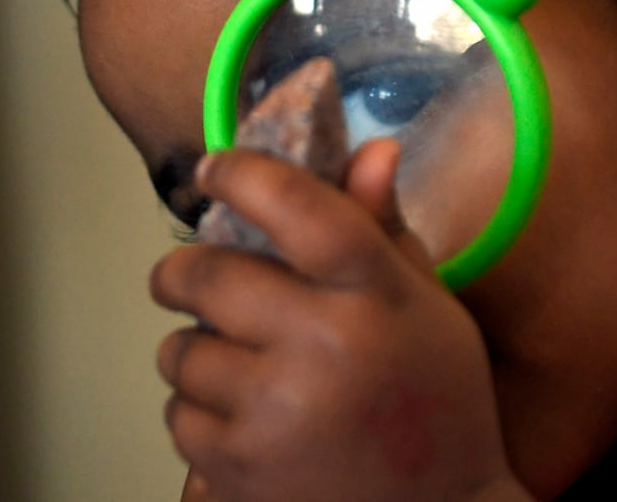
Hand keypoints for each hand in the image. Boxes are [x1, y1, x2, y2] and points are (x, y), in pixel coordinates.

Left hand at [151, 140, 530, 501]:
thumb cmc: (437, 403)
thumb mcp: (430, 309)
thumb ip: (386, 232)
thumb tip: (372, 149)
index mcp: (379, 295)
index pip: (296, 205)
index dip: (244, 174)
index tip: (216, 169)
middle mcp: (325, 344)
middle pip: (209, 275)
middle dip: (181, 271)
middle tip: (184, 276)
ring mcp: (276, 409)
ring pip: (182, 351)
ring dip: (195, 350)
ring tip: (240, 366)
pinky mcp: (239, 467)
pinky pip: (180, 414)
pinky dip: (200, 412)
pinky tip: (249, 419)